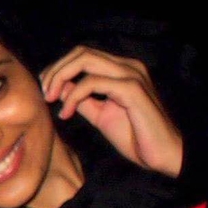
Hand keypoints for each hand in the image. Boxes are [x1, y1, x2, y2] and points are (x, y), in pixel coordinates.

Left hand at [40, 45, 183, 177]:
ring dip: (60, 77)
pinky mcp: (132, 89)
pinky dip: (74, 96)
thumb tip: (60, 88)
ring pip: (85, 59)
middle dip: (56, 70)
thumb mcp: (101, 115)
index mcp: (121, 70)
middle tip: (44, 93)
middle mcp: (128, 66)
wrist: (163, 156)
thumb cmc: (135, 137)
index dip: (58, 68)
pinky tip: (66, 113)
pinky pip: (92, 82)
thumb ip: (82, 100)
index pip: (83, 55)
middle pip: (81, 52)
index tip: (45, 90)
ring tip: (51, 99)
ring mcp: (131, 75)